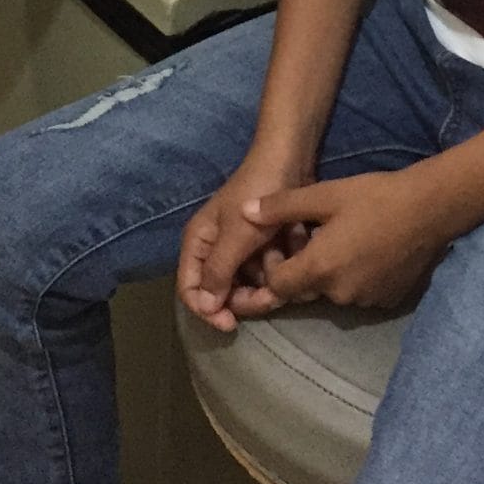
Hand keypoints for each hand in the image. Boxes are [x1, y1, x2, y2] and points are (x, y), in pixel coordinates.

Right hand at [178, 148, 314, 334]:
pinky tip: (293, 249)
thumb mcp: (236, 235)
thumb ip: (219, 271)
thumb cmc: (256, 193)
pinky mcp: (263, 245)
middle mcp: (215, 249)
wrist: (289, 160)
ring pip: (250, 284)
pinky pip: (268, 270)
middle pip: (224, 292)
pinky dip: (281, 264)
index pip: (190, 290)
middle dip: (248, 297)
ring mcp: (240, 248)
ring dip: (269, 280)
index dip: (207, 311)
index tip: (232, 324)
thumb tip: (207, 308)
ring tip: (287, 263)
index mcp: (198, 244)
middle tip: (273, 296)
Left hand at [243, 170, 453, 310]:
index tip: (284, 244)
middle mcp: (339, 294)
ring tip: (342, 241)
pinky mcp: (387, 301)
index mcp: (319, 269)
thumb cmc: (375, 197)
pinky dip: (355, 278)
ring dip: (329, 274)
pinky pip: (359, 293)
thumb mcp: (325, 195)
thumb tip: (244, 211)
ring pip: (332, 292)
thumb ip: (281, 207)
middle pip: (304, 290)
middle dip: (301, 269)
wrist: (431, 209)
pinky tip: (366, 251)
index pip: (278, 285)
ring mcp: (365, 301)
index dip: (274, 267)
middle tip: (311, 238)